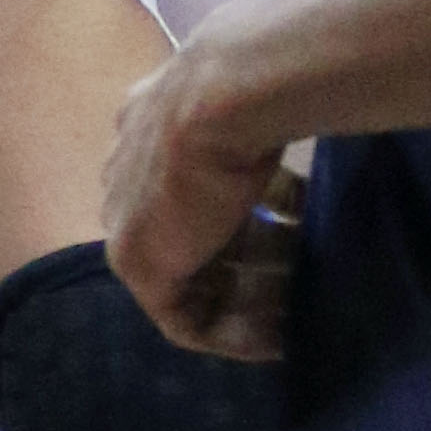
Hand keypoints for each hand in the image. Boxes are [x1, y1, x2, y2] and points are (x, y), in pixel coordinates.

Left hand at [104, 43, 300, 359]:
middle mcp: (128, 173)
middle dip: (250, 260)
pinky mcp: (138, 265)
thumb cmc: (249, 90)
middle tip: (302, 281)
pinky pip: (184, 316)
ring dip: (248, 297)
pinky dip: (231, 333)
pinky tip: (278, 340)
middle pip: (192, 232)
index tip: (297, 229)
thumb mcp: (252, 102)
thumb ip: (256, 121)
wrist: (222, 97)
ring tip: (298, 314)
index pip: (192, 186)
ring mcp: (128, 220)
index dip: (248, 214)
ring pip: (193, 274)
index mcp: (146, 126)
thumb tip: (302, 119)